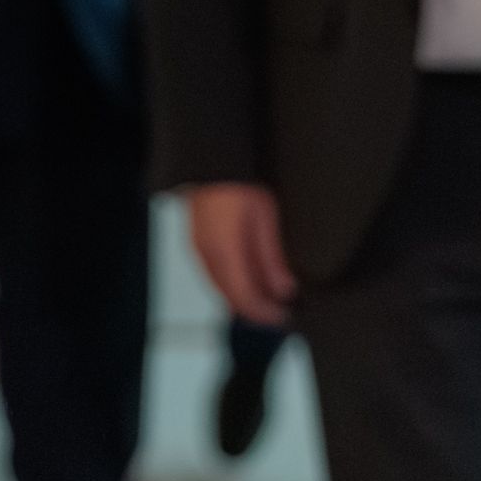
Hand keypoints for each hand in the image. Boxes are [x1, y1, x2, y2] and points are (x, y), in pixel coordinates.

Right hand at [185, 182, 297, 327]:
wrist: (211, 164)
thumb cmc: (238, 185)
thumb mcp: (265, 219)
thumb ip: (272, 258)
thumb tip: (283, 289)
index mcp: (225, 253)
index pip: (245, 299)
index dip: (265, 314)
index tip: (284, 316)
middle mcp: (206, 256)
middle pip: (230, 298)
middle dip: (255, 309)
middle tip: (279, 311)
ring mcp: (198, 249)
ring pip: (220, 288)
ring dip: (242, 298)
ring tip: (267, 296)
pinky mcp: (196, 243)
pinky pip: (213, 275)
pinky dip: (232, 284)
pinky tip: (248, 278)